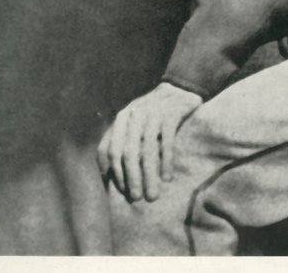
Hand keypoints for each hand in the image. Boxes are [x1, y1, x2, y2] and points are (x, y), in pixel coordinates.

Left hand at [97, 82, 202, 201]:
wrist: (180, 88)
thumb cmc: (153, 114)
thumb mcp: (133, 122)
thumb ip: (122, 142)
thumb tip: (109, 179)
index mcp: (120, 119)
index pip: (108, 150)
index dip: (113, 172)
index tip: (121, 192)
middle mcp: (133, 115)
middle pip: (127, 153)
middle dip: (131, 179)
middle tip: (137, 198)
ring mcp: (152, 113)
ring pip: (147, 151)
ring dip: (149, 176)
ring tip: (152, 196)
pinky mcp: (171, 114)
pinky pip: (166, 141)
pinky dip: (166, 161)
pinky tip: (167, 178)